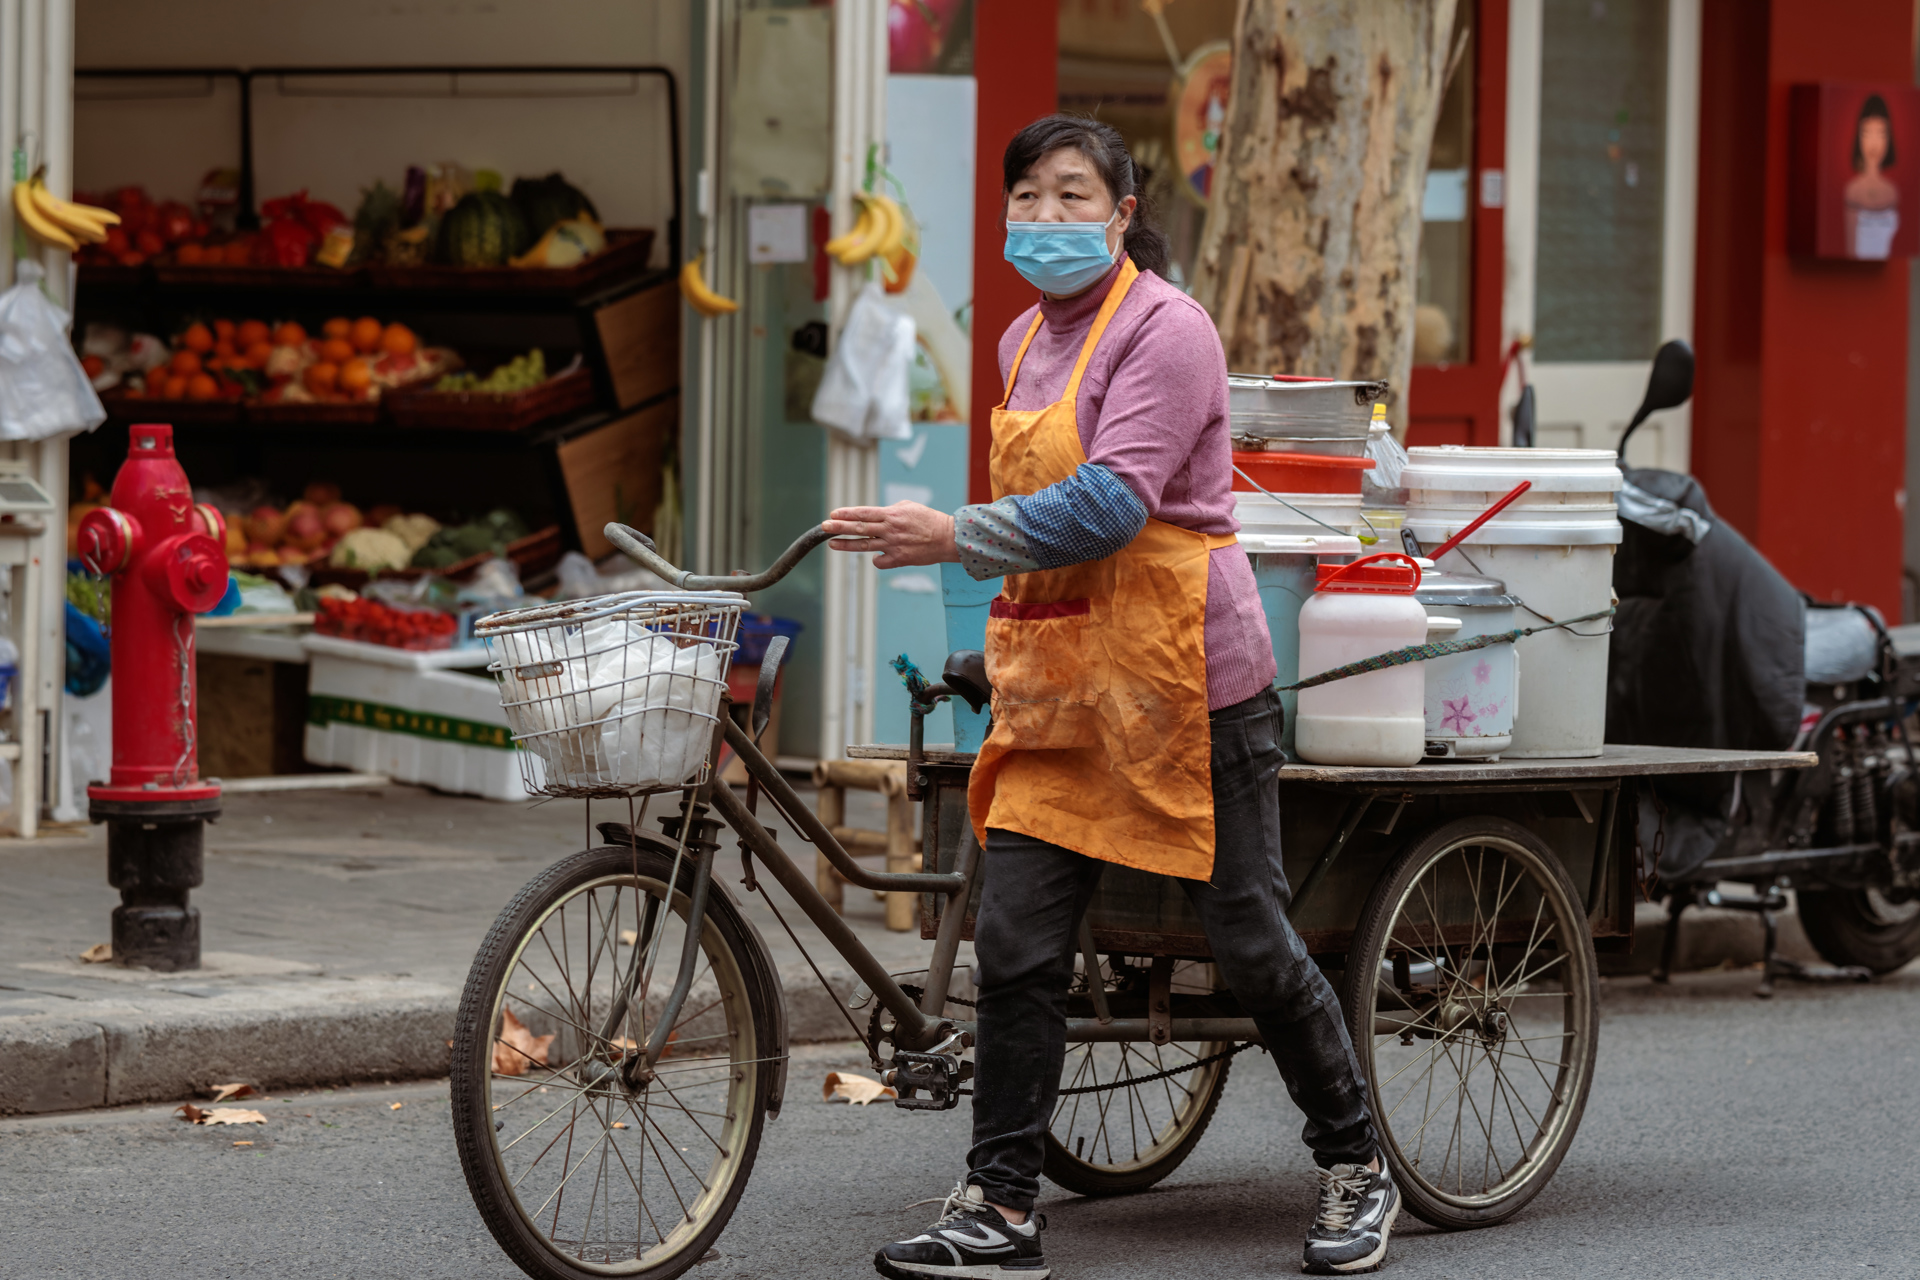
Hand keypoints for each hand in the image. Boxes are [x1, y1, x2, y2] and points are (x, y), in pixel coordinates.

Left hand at [823, 501, 957, 568]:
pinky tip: (879, 556)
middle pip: (859, 528)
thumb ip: (890, 510)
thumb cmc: (929, 520)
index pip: (864, 513)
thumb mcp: (909, 507)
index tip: (833, 514)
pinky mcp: (899, 559)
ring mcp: (893, 545)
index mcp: (892, 514)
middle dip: (839, 527)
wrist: (947, 538)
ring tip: (831, 544)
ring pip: (865, 546)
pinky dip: (876, 559)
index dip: (847, 513)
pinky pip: (880, 561)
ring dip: (846, 545)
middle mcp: (890, 529)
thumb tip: (874, 515)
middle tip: (823, 527)